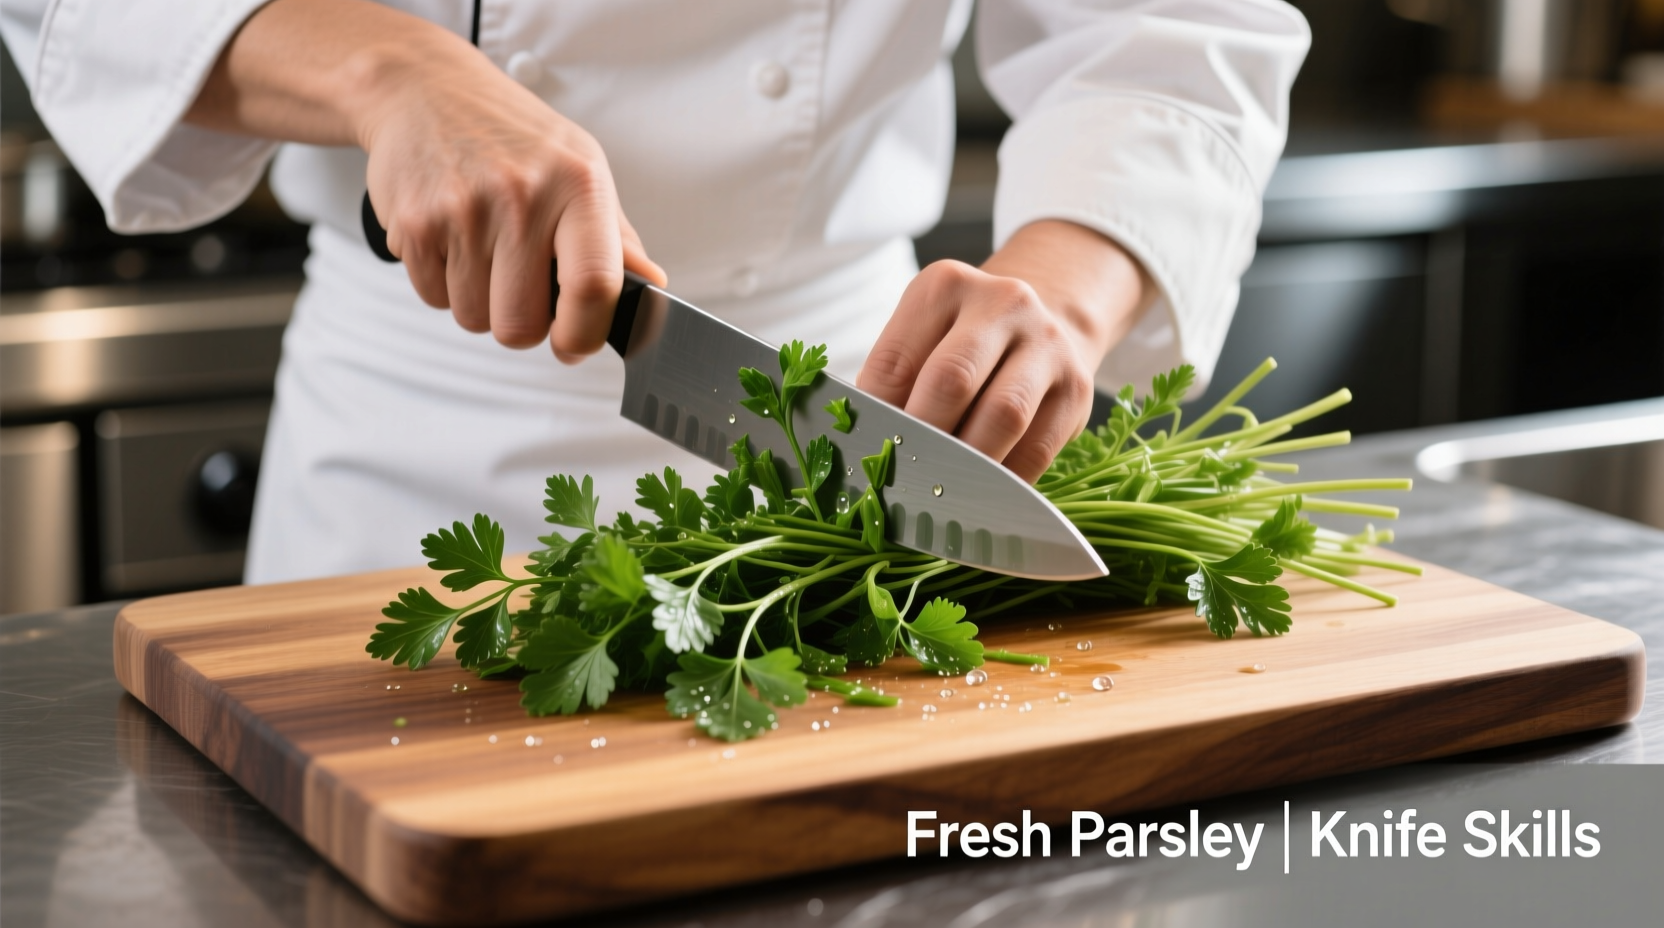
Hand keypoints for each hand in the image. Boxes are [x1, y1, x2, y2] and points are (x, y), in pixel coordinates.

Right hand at [187, 0, 664, 359]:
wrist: (425, 90)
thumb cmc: (512, 135)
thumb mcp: (580, 167)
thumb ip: (615, 237)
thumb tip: (651, 286)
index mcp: (577, 184)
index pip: (593, 286)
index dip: (584, 335)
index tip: (574, 345)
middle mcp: (521, 195)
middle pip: (521, 324)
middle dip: (522, 324)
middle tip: (520, 288)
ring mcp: (463, 211)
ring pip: (474, 319)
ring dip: (479, 301)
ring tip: (482, 250)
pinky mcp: (412, 225)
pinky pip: (433, 299)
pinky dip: (443, 284)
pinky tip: (452, 240)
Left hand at [857, 220, 1146, 481]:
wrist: (1047, 321)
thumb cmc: (964, 342)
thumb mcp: (924, 337)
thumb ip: (895, 384)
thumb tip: (871, 452)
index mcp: (945, 287)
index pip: (895, 361)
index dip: (875, 418)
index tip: (867, 454)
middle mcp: (1002, 304)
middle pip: (951, 381)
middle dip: (922, 439)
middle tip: (904, 476)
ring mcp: (1046, 344)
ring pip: (1002, 416)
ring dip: (966, 464)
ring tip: (942, 490)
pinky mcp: (1077, 389)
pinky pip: (1037, 449)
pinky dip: (1005, 479)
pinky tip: (983, 493)